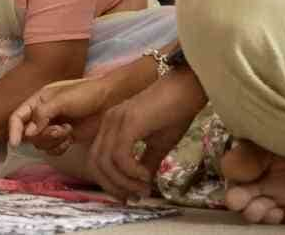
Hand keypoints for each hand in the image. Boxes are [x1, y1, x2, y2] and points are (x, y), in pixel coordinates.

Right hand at [8, 77, 113, 154]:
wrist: (108, 101)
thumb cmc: (85, 94)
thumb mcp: (61, 100)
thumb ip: (42, 114)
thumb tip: (28, 133)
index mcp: (37, 101)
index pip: (17, 118)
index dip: (13, 131)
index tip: (15, 144)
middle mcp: (42, 115)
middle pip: (28, 135)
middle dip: (43, 135)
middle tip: (59, 129)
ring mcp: (52, 128)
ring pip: (41, 144)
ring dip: (54, 141)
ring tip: (68, 130)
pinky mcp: (64, 138)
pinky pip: (53, 150)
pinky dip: (60, 147)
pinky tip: (71, 138)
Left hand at [86, 68, 206, 200]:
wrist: (188, 87)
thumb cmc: (176, 112)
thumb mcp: (159, 144)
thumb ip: (146, 163)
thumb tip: (142, 186)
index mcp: (111, 126)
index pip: (96, 160)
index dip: (109, 183)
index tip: (128, 197)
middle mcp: (108, 122)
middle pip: (95, 163)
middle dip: (113, 186)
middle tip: (134, 197)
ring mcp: (116, 120)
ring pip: (105, 162)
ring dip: (124, 182)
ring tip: (143, 187)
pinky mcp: (128, 122)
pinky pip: (119, 155)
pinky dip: (131, 171)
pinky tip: (146, 175)